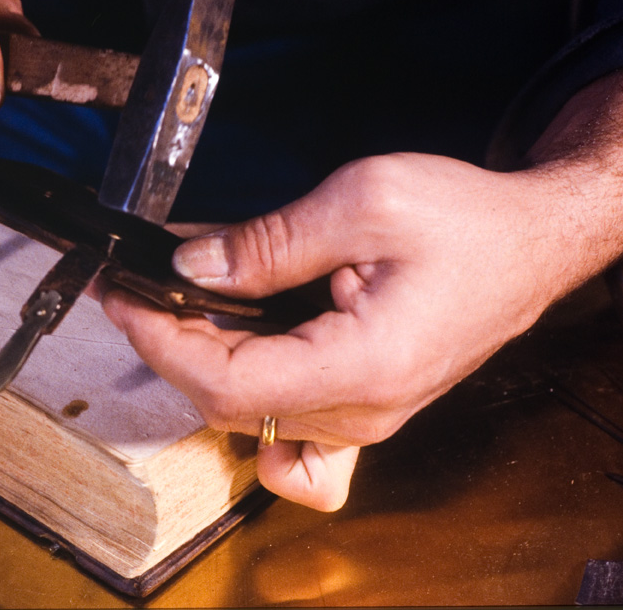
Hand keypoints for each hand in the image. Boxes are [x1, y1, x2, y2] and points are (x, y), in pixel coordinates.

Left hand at [102, 136, 622, 509]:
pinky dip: (249, 415)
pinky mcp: (363, 409)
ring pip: (248, 418)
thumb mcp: (364, 202)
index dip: (161, 342)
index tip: (124, 296)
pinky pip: (296, 452)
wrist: (528, 244)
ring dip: (198, 364)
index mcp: (364, 366)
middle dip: (167, 344)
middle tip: (136, 288)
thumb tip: (193, 268)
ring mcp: (364, 420)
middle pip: (227, 403)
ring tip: (175, 309)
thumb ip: (268, 244)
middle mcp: (363, 411)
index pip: (227, 382)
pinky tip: (235, 374)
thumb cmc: (469, 224)